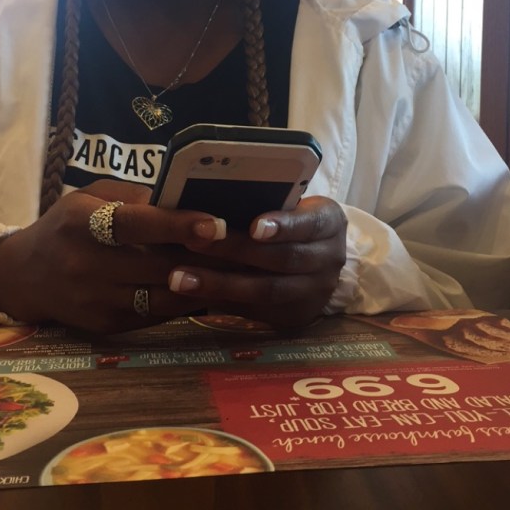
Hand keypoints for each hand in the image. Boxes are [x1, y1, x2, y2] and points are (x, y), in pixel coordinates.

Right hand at [0, 180, 228, 334]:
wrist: (24, 276)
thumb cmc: (67, 225)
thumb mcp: (90, 197)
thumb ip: (135, 196)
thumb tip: (187, 196)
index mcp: (81, 222)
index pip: (134, 224)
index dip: (176, 225)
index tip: (216, 224)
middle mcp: (85, 264)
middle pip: (157, 266)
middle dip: (207, 259)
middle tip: (250, 249)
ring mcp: (95, 300)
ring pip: (164, 297)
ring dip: (205, 286)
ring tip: (241, 271)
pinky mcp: (106, 326)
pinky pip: (157, 316)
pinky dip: (186, 303)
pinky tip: (212, 290)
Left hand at [167, 196, 346, 329]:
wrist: (316, 257)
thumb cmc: (289, 217)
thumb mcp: (291, 202)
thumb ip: (263, 200)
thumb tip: (211, 192)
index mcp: (329, 223)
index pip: (308, 224)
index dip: (282, 226)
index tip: (253, 226)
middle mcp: (329, 260)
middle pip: (282, 259)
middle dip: (236, 251)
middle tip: (192, 242)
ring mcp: (314, 293)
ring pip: (266, 291)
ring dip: (219, 284)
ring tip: (180, 278)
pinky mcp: (293, 316)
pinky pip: (254, 311)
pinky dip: (220, 301)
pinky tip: (190, 294)